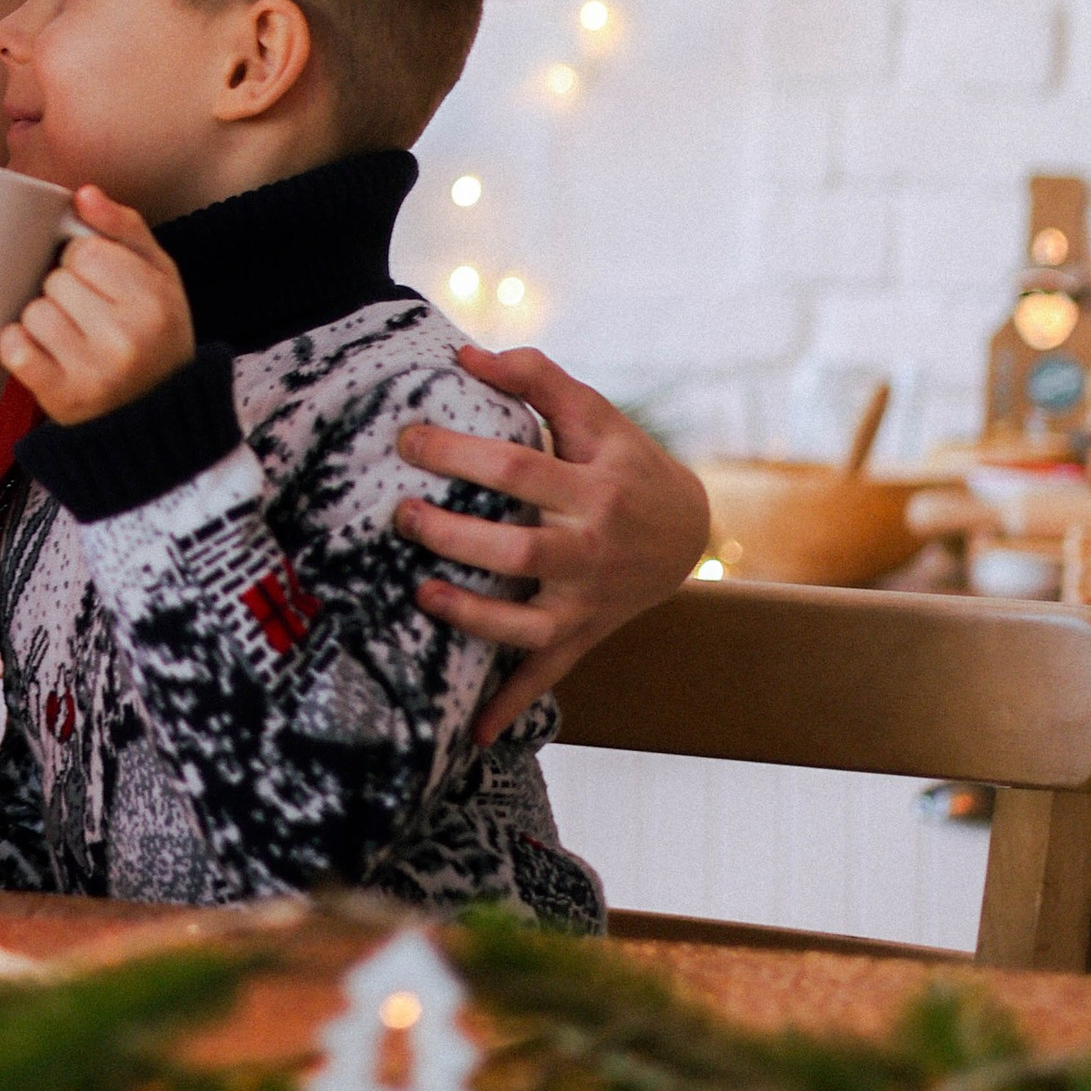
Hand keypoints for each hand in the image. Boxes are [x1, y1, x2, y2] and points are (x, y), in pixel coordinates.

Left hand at [0, 188, 195, 425]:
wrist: (157, 419)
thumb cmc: (155, 335)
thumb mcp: (160, 276)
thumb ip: (125, 228)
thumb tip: (82, 193)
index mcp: (155, 301)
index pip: (86, 250)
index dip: (84, 260)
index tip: (98, 281)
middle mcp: (128, 338)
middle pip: (57, 279)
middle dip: (65, 290)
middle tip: (87, 314)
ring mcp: (94, 372)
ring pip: (34, 311)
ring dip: (43, 318)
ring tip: (70, 336)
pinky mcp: (61, 398)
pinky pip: (14, 348)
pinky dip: (18, 345)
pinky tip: (41, 352)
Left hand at [402, 344, 708, 744]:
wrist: (688, 532)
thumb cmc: (626, 462)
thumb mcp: (595, 414)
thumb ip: (535, 378)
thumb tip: (465, 356)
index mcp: (595, 488)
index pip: (518, 468)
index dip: (460, 452)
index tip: (407, 439)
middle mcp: (592, 550)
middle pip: (518, 550)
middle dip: (454, 535)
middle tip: (401, 515)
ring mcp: (586, 601)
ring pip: (528, 624)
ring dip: (473, 616)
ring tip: (421, 594)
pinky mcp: (581, 635)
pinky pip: (546, 677)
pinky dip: (511, 707)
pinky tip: (473, 734)